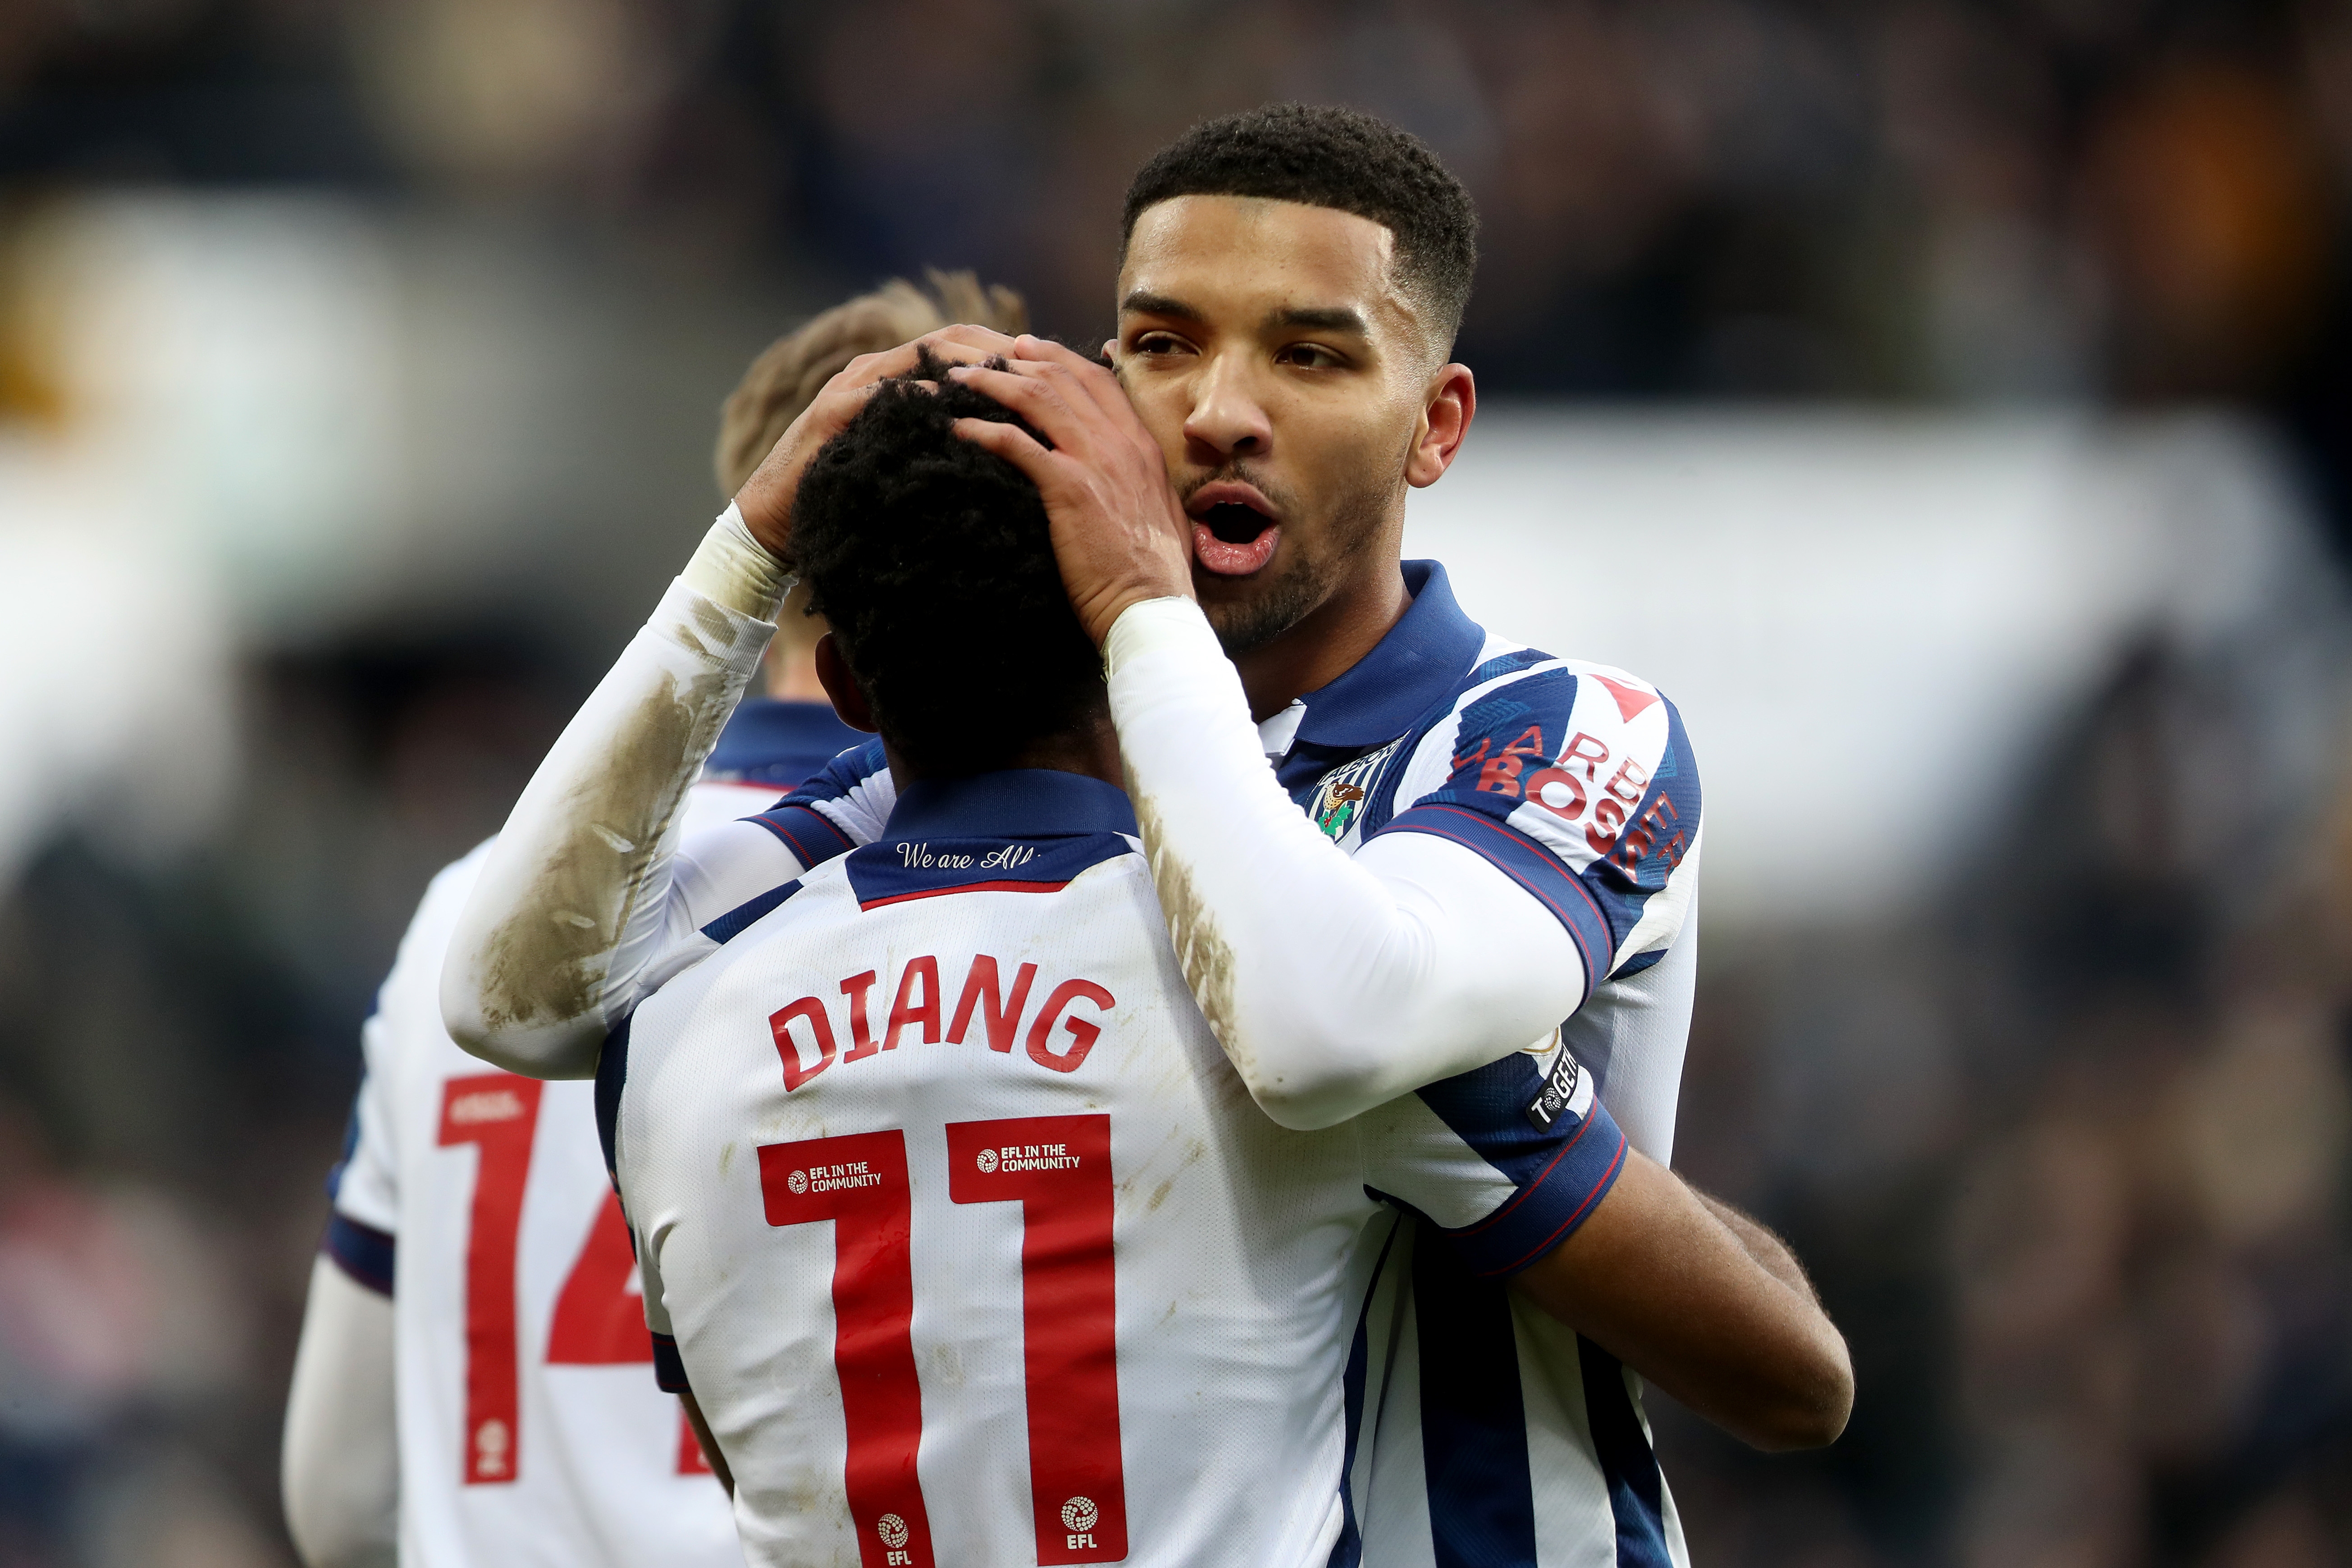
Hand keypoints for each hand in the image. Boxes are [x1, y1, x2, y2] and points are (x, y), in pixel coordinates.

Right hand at [733, 324, 1019, 556]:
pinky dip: (919, 394)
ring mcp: (850, 387)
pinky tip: (953, 402)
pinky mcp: (831, 413)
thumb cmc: (850, 496)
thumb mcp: (908, 461)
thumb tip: (1008, 442)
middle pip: (947, 339)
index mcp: (897, 377)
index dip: (1006, 348)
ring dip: (967, 363)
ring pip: (917, 356)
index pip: (961, 345)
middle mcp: (874, 371)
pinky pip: (881, 393)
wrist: (776, 523)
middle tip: (1043, 364)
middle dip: (997, 347)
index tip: (1051, 365)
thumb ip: (945, 439)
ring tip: (1012, 373)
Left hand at [947, 336, 1194, 645]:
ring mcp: (1096, 462)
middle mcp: (1121, 443)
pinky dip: (983, 430)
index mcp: (1141, 446)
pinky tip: (957, 430)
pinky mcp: (1069, 488)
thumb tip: (1127, 481)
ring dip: (992, 382)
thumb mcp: (1158, 515)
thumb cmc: (1151, 576)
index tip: (1029, 350)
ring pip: (1037, 397)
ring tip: (958, 380)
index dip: (1060, 357)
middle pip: (1064, 376)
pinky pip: (1017, 443)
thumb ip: (1140, 485)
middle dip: (1019, 359)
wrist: (1152, 608)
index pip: (1100, 380)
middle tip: (982, 355)